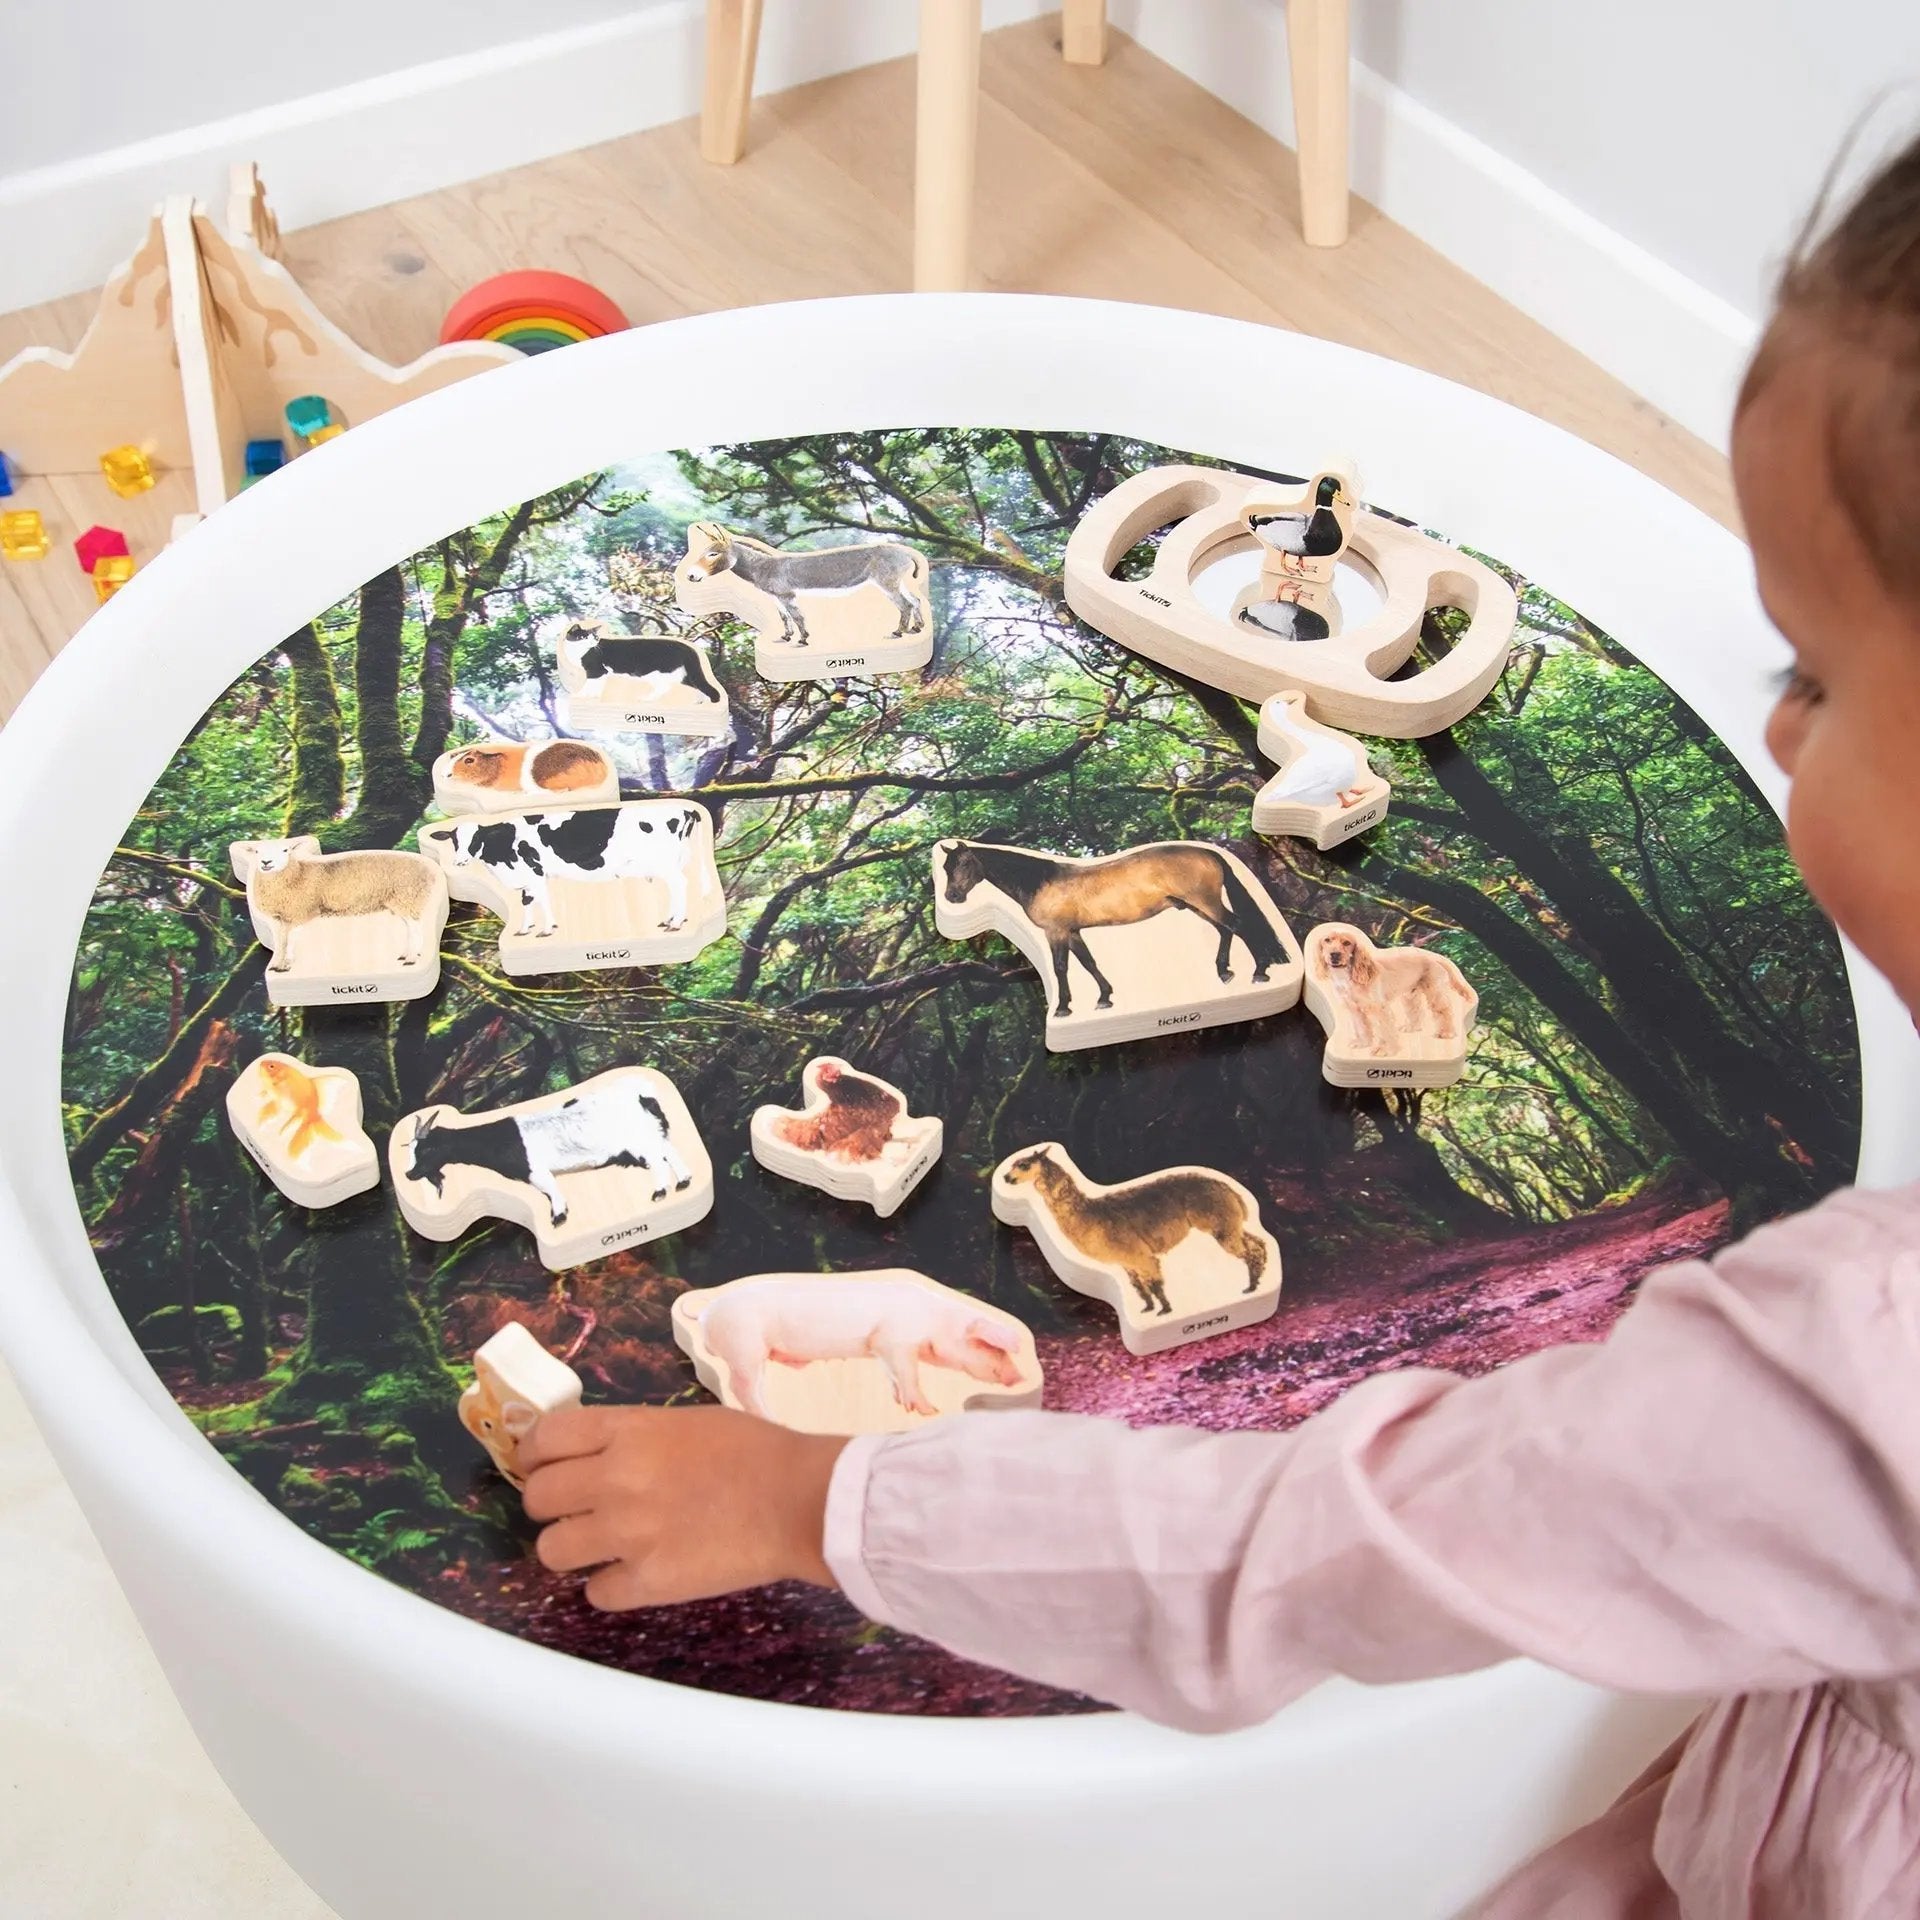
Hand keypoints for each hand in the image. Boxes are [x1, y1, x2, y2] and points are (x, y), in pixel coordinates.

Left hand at [518, 1405, 847, 1610]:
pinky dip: (611, 1585)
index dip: (535, 1454)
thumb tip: (595, 1453)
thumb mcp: (685, 1420)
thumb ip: (634, 1435)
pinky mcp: (647, 1582)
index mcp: (628, 1431)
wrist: (799, 1499)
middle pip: (536, 1497)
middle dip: (549, 1503)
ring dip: (571, 1547)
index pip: (544, 1438)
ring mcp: (627, 1534)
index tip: (543, 1464)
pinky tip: (635, 1572)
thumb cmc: (756, 1451)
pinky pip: (594, 1593)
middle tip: (574, 1508)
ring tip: (600, 1544)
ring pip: (551, 1550)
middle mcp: (615, 1479)